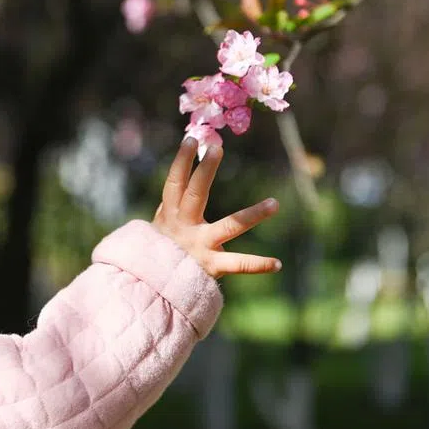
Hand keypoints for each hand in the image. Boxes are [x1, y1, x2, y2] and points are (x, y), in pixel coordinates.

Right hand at [153, 138, 281, 277]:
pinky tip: (278, 263)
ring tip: (275, 204)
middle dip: (204, 170)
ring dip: (251, 215)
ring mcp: (199, 246)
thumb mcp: (159, 228)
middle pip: (194, 194)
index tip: (191, 139)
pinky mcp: (211, 267)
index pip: (175, 184)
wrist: (150, 289)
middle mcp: (183, 227)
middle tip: (217, 148)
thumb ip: (170, 207)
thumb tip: (180, 178)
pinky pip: (237, 264)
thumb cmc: (158, 254)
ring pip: (228, 226)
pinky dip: (258, 264)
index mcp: (170, 216)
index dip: (181, 162)